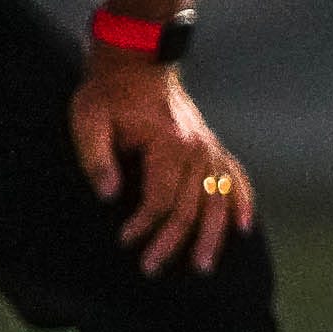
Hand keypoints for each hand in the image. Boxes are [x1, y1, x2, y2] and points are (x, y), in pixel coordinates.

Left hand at [69, 51, 254, 274]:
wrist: (135, 62)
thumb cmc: (108, 93)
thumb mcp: (89, 120)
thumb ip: (97, 159)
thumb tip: (108, 196)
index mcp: (169, 144)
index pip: (162, 198)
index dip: (145, 224)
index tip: (125, 240)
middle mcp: (197, 149)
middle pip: (191, 207)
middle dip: (172, 242)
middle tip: (151, 268)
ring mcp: (208, 148)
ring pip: (217, 201)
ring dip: (211, 235)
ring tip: (202, 265)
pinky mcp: (211, 147)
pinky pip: (235, 179)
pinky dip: (241, 203)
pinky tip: (243, 226)